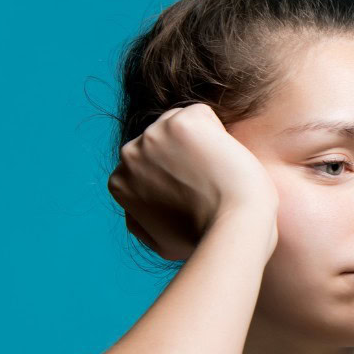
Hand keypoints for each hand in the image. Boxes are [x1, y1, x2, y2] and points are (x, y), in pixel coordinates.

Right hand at [107, 103, 279, 260]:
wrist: (233, 228)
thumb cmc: (205, 239)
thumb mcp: (160, 240)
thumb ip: (141, 219)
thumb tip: (133, 208)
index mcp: (120, 181)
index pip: (150, 159)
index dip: (178, 173)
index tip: (194, 192)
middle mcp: (129, 155)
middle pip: (161, 136)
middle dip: (186, 153)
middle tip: (209, 182)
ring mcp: (154, 135)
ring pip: (180, 121)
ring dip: (202, 140)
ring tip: (217, 172)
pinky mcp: (182, 123)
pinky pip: (202, 114)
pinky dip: (218, 132)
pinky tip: (223, 159)